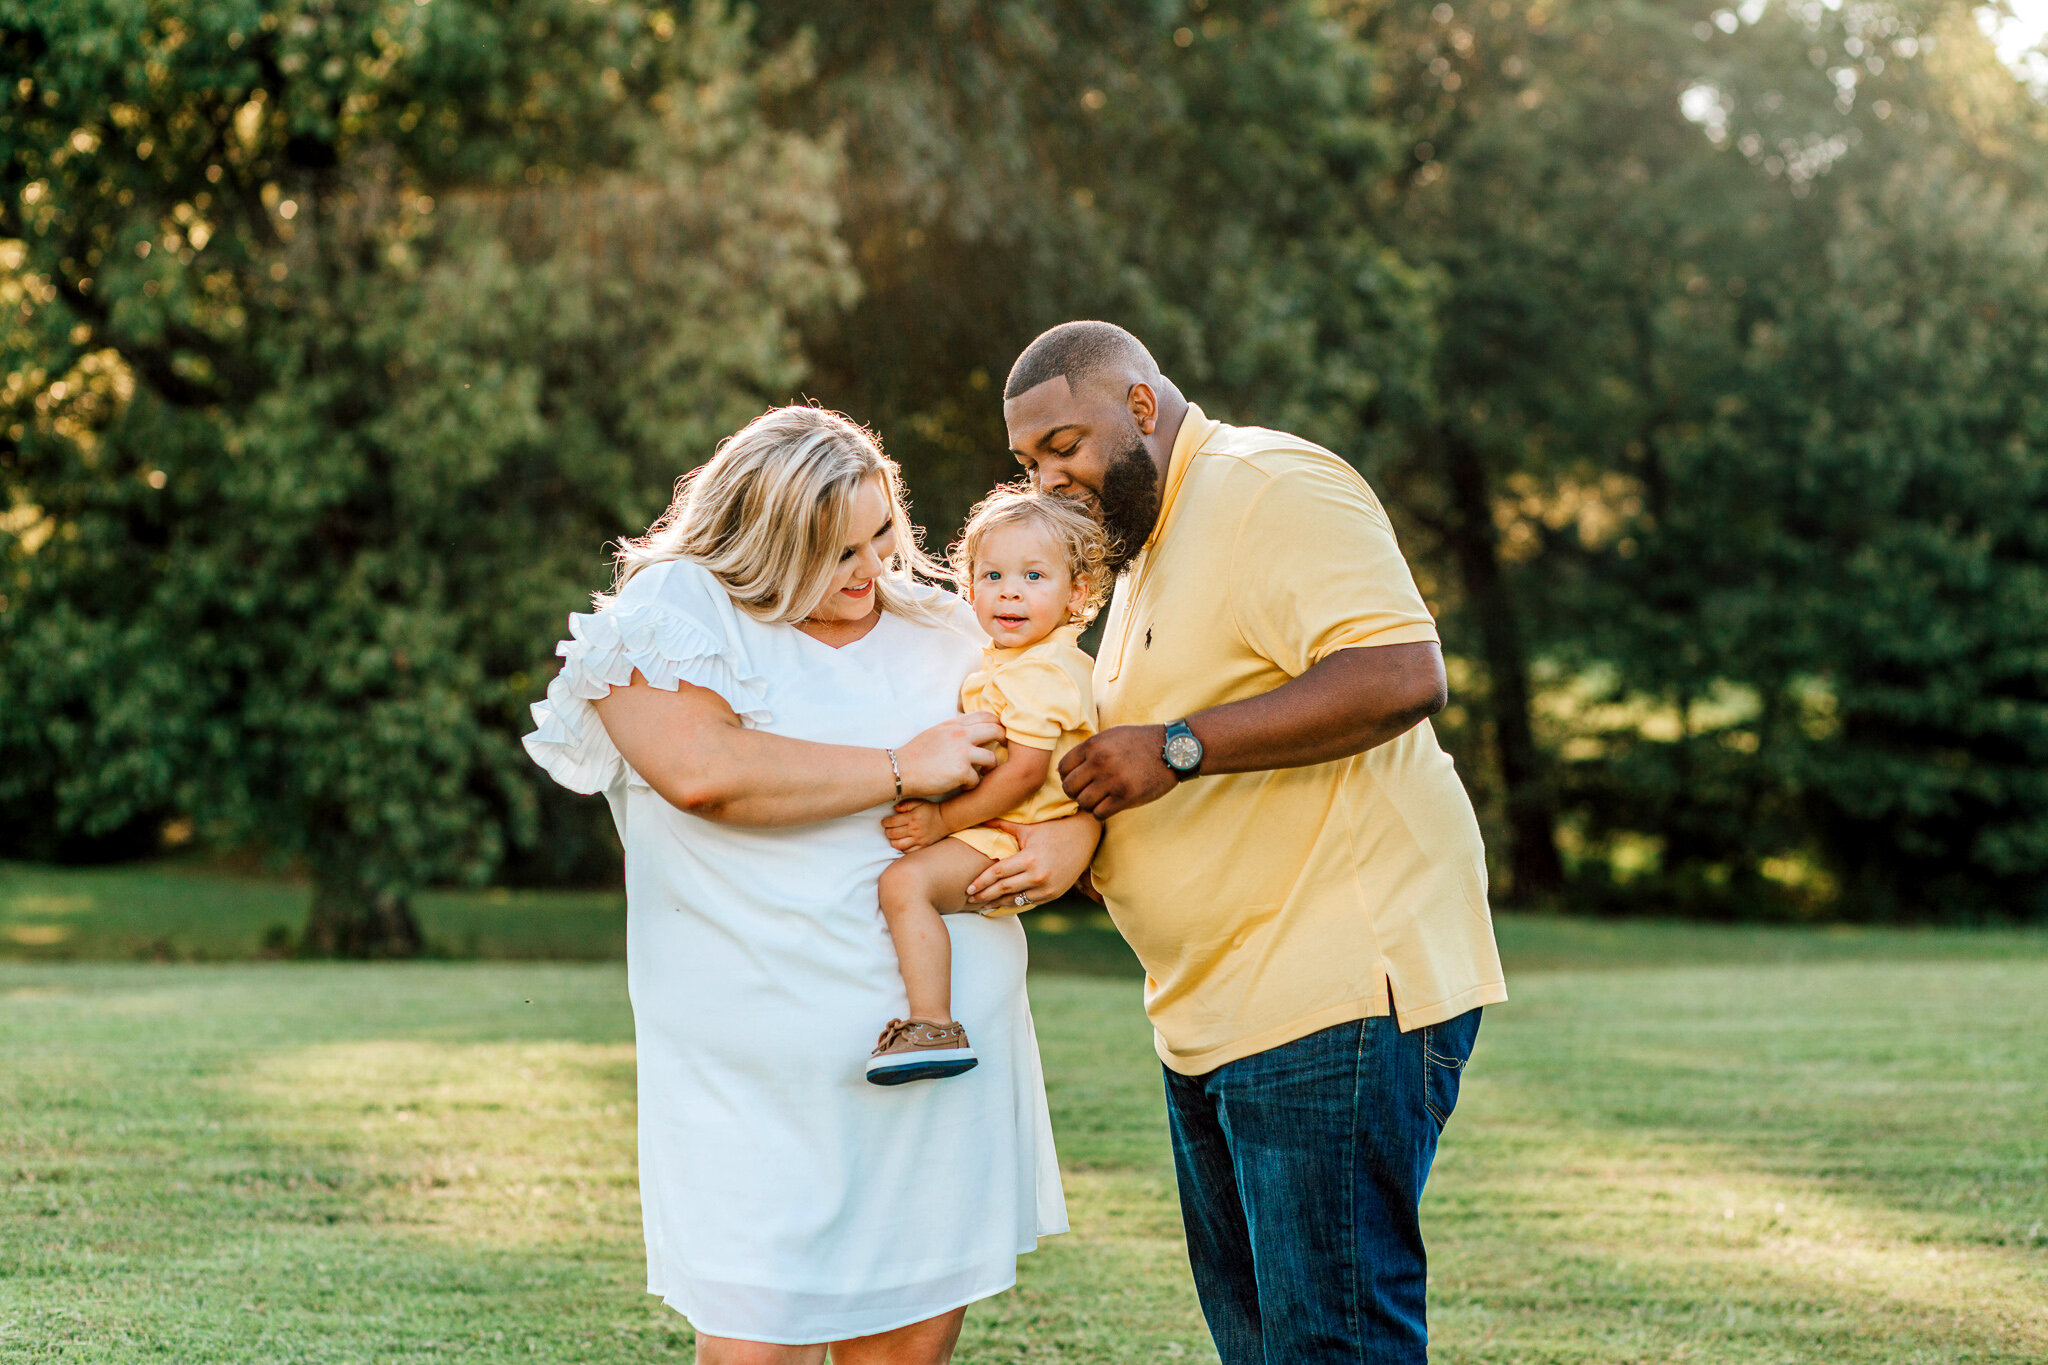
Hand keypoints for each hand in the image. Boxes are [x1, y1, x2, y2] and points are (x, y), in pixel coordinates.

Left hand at [882, 799, 950, 851]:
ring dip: (892, 841)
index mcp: (912, 818)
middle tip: (887, 829)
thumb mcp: (918, 802)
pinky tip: (902, 843)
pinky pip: (908, 851)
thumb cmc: (930, 810)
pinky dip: (902, 849)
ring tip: (893, 837)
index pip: (892, 822)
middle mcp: (914, 830)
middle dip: (887, 831)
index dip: (885, 822)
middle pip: (893, 834)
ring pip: (898, 845)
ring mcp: (918, 839)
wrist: (945, 819)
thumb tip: (894, 808)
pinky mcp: (922, 846)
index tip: (884, 822)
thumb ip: (905, 804)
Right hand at [895, 712, 1003, 798]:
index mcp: (954, 724)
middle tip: (1002, 748)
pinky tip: (962, 786)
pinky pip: (978, 779)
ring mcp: (962, 753)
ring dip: (988, 768)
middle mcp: (961, 735)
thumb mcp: (936, 732)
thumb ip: (954, 729)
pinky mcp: (961, 772)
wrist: (900, 770)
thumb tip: (971, 729)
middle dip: (1003, 741)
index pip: (985, 716)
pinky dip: (971, 785)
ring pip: (992, 759)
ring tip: (980, 772)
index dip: (997, 723)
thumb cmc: (916, 754)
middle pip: (996, 731)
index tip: (998, 732)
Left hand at [967, 813, 1100, 910]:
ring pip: (1016, 900)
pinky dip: (1015, 904)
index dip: (981, 882)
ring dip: (997, 903)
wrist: (1086, 837)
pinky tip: (1003, 904)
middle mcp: (1038, 876)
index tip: (968, 888)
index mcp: (1029, 859)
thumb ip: (1003, 825)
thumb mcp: (1029, 828)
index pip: (998, 873)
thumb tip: (981, 817)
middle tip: (969, 899)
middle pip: (1004, 889)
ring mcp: (1047, 888)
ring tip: (982, 905)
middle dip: (984, 895)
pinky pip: (1029, 902)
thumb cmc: (1054, 829)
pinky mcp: (1054, 894)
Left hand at [1058, 724, 1177, 819]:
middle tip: (1087, 793)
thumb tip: (1062, 771)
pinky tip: (1109, 806)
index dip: (1067, 777)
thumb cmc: (1141, 743)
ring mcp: (1112, 780)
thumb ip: (1089, 750)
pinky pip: (1099, 813)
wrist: (1172, 750)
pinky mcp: (1125, 796)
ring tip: (1100, 800)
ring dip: (1090, 804)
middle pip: (1069, 787)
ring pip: (1083, 802)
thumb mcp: (1111, 736)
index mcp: (1093, 745)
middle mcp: (1099, 762)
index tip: (1078, 781)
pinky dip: (1101, 813)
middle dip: (1075, 793)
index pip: (1063, 768)